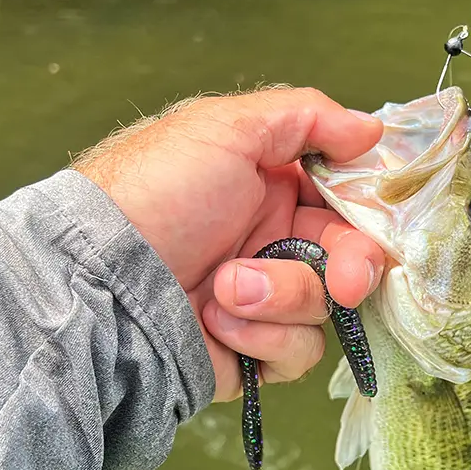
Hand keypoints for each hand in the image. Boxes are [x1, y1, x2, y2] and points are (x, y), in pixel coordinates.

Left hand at [74, 86, 385, 401]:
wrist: (98, 282)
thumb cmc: (156, 194)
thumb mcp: (226, 128)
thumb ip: (306, 117)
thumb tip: (370, 130)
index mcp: (268, 186)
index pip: (344, 200)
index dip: (366, 213)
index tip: (372, 222)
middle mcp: (270, 241)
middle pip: (349, 257)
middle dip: (350, 267)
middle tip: (345, 283)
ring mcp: (261, 300)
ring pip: (323, 307)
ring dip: (281, 297)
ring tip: (224, 289)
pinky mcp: (251, 351)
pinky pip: (296, 352)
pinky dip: (261, 337)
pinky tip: (215, 321)